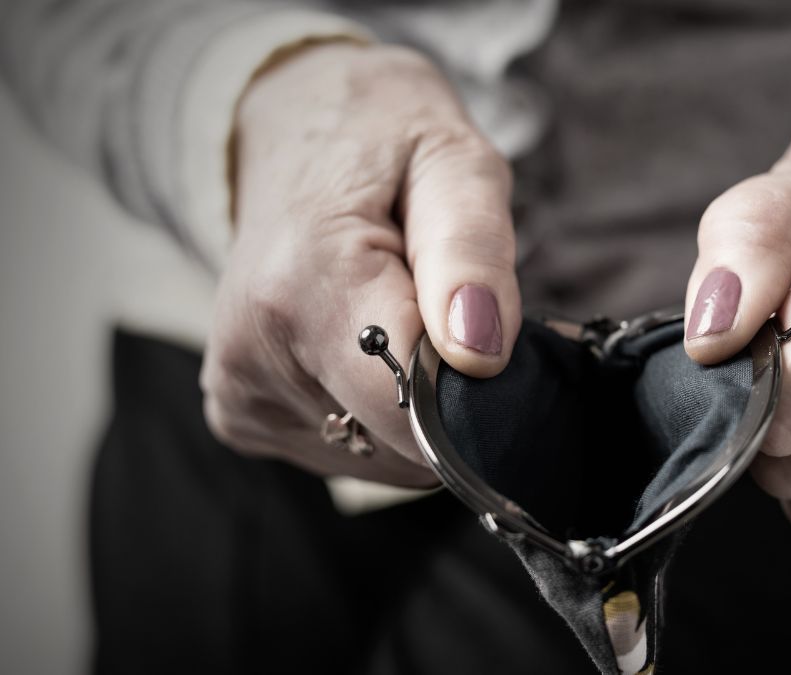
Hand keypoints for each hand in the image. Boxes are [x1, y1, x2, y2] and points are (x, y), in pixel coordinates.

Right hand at [201, 44, 520, 484]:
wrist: (299, 133)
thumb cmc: (387, 143)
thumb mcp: (454, 165)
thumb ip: (471, 257)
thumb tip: (481, 355)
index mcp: (302, 285)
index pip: (417, 409)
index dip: (482, 395)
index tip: (508, 345)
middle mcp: (252, 352)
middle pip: (403, 442)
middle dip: (456, 399)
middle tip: (463, 320)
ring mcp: (238, 392)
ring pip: (382, 457)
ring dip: (418, 409)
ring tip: (411, 322)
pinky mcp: (239, 415)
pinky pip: (349, 452)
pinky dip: (380, 417)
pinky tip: (372, 349)